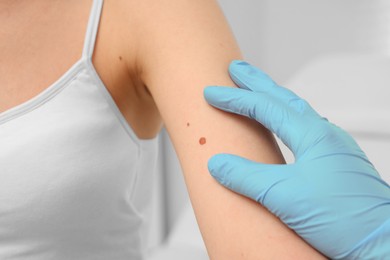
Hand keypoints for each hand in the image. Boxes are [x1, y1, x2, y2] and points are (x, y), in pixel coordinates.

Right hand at [204, 60, 389, 258]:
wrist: (383, 242)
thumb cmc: (343, 218)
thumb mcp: (283, 196)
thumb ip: (246, 176)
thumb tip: (217, 164)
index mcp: (313, 135)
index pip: (265, 107)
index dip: (235, 99)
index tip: (212, 93)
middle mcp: (325, 135)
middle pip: (284, 99)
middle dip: (257, 82)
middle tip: (237, 69)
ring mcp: (333, 148)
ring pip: (297, 113)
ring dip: (273, 99)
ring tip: (257, 92)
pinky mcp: (336, 164)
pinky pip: (306, 130)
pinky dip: (287, 121)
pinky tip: (285, 130)